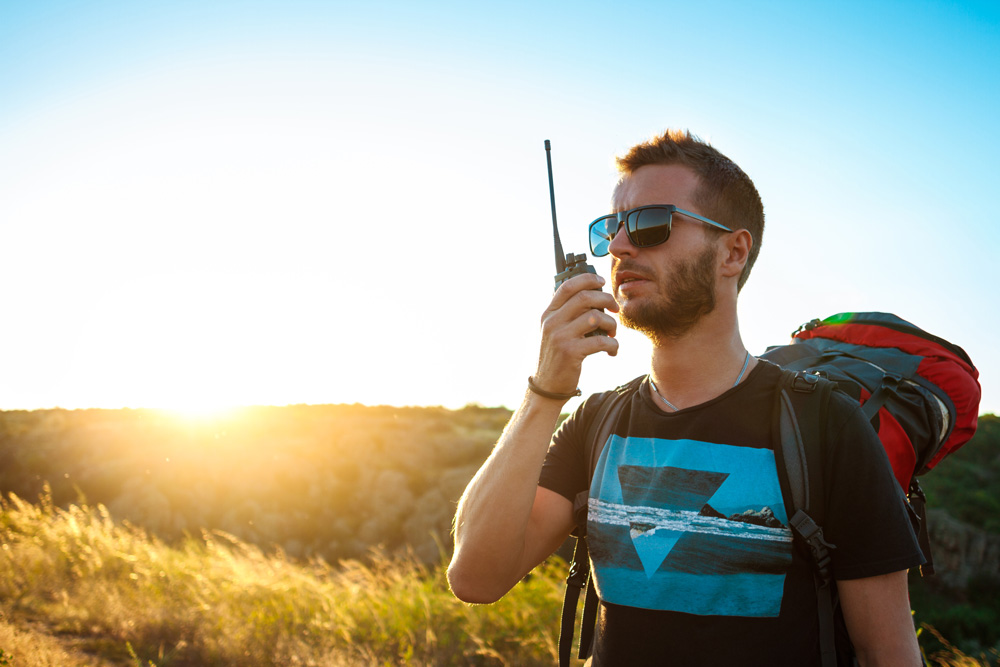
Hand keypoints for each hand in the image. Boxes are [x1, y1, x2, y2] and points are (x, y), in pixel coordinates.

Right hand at [533, 272, 618, 397]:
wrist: (547, 386)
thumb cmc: (557, 356)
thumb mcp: (554, 331)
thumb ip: (567, 314)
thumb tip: (593, 296)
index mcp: (549, 314)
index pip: (568, 286)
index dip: (588, 280)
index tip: (602, 282)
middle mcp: (552, 322)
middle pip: (585, 298)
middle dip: (606, 299)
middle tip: (615, 308)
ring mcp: (560, 337)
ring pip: (596, 317)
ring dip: (611, 324)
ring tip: (613, 333)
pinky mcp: (571, 352)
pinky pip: (601, 341)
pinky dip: (613, 345)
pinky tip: (612, 351)